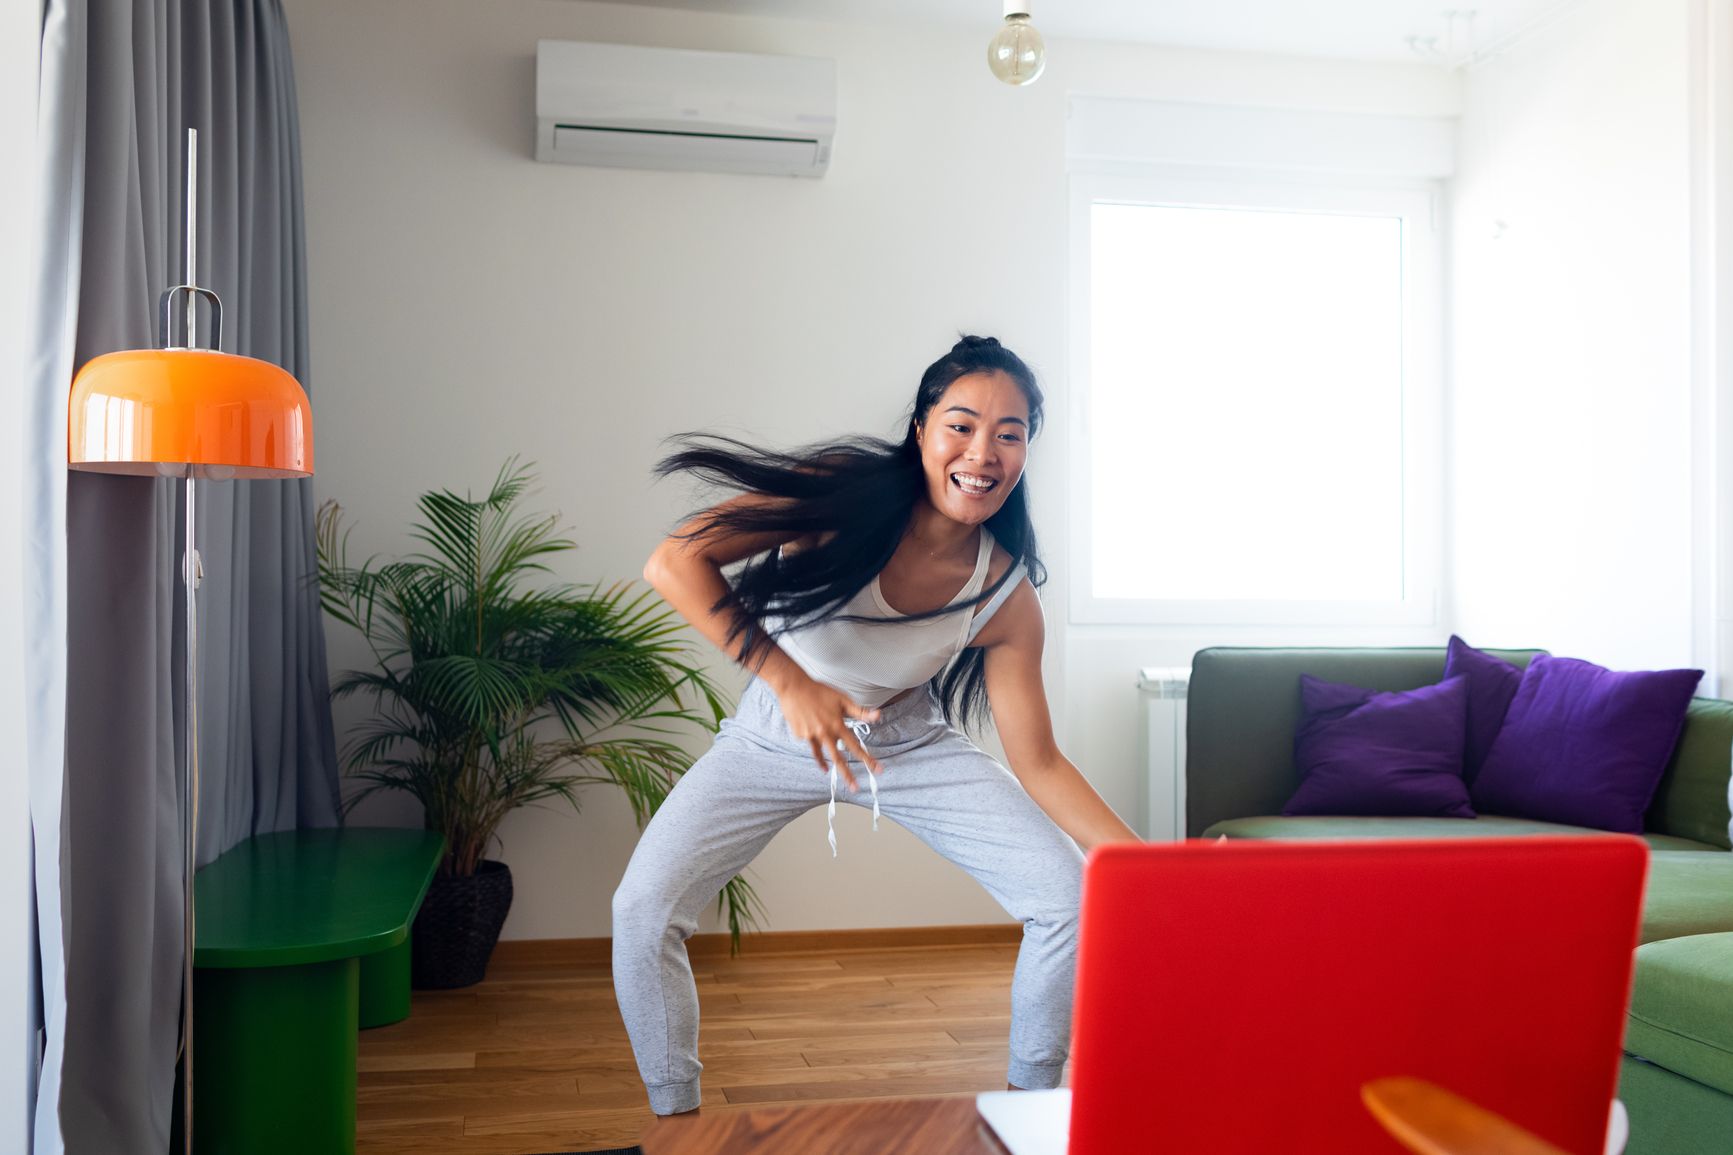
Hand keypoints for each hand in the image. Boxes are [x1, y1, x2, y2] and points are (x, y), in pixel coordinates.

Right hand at [770, 673, 882, 790]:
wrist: (793, 687)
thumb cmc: (819, 691)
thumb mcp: (842, 699)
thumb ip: (860, 711)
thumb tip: (878, 715)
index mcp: (837, 725)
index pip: (856, 746)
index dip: (868, 759)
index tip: (877, 769)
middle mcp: (825, 733)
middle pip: (838, 759)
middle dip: (847, 775)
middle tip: (855, 788)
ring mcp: (811, 735)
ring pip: (821, 755)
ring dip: (825, 765)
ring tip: (828, 772)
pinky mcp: (800, 735)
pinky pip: (809, 741)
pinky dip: (812, 741)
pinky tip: (811, 734)